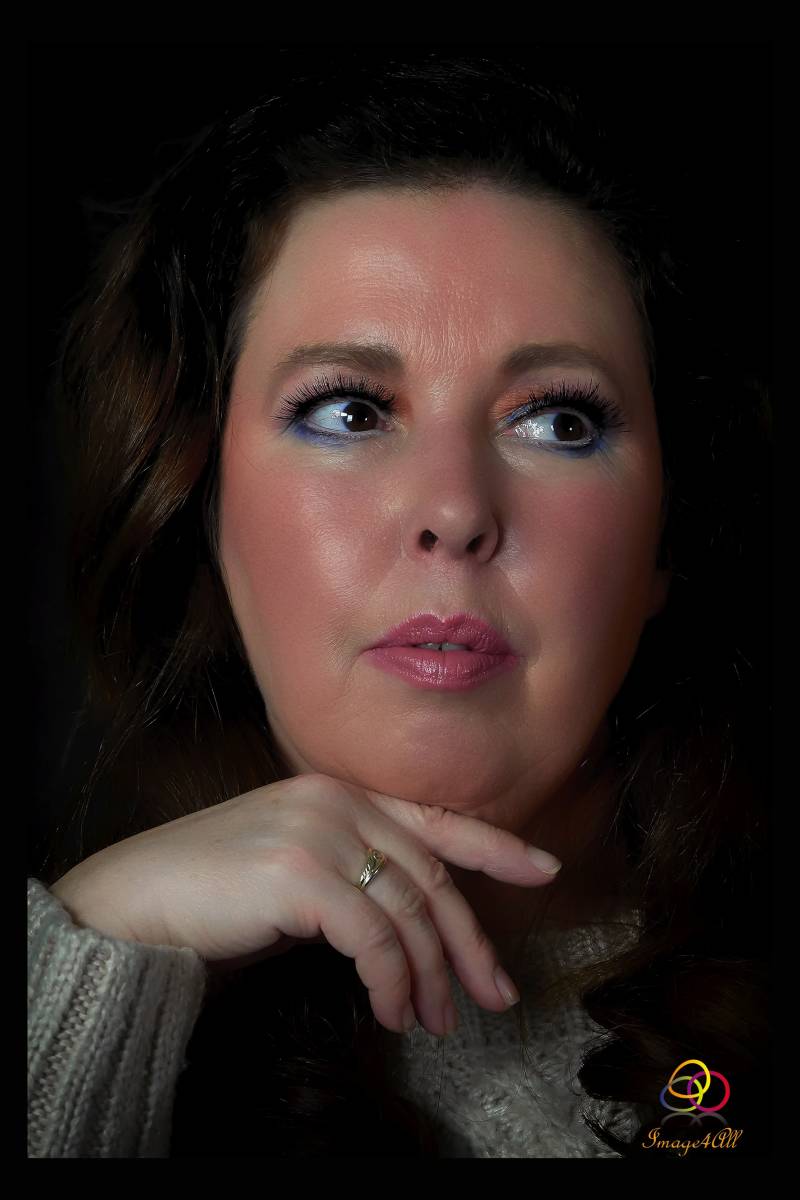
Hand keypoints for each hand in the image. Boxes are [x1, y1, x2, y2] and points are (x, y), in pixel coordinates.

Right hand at [49, 772, 560, 1036]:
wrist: (136, 900)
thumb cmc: (214, 894)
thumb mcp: (296, 870)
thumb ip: (351, 874)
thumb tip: (409, 925)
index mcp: (339, 791)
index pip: (436, 820)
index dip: (496, 846)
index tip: (544, 870)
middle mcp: (336, 799)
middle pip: (432, 876)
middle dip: (469, 943)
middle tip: (495, 995)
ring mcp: (318, 829)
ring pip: (409, 912)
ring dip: (430, 977)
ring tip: (434, 1021)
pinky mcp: (300, 870)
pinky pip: (374, 937)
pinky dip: (393, 982)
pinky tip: (392, 1012)